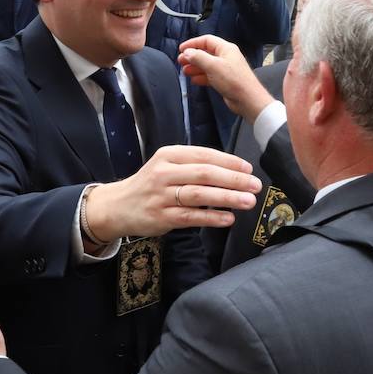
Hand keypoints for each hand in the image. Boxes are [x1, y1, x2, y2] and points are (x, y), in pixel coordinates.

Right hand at [84, 146, 259, 240]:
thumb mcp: (167, 166)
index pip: (204, 155)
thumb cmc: (150, 185)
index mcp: (168, 155)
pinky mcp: (161, 217)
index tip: (248, 169)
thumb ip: (194, 166)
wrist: (117, 206)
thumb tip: (233, 171)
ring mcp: (161, 196)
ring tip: (248, 201)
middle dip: (233, 179)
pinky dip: (212, 217)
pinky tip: (228, 218)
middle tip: (255, 185)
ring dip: (227, 198)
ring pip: (199, 195)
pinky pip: (191, 217)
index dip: (229, 162)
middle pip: (204, 174)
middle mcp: (164, 173)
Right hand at [178, 35, 275, 121]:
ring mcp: (225, 69)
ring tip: (184, 71)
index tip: (181, 49)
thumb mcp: (213, 66)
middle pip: (205, 53)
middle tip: (180, 61)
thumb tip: (187, 52)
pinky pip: (210, 76)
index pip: (206, 40)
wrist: (247, 99)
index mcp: (226, 48)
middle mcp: (226, 57)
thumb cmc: (233, 80)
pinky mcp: (224, 80)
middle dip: (192, 56)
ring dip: (195, 67)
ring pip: (206, 65)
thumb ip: (198, 57)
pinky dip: (201, 77)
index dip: (193, 43)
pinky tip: (194, 80)